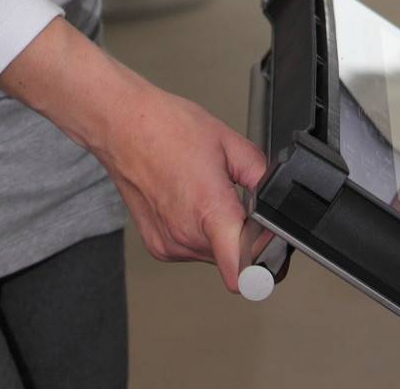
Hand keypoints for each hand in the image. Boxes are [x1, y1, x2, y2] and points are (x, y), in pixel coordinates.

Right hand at [0, 16, 268, 290]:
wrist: (123, 126)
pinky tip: (191, 199)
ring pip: (214, 253)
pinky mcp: (158, 246)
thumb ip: (260, 174)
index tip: (272, 256)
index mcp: (208, 209)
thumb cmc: (166, 128)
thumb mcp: (228, 141)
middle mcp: (186, 235)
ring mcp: (169, 245)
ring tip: (208, 191)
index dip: (265, 267)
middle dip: (245, 234)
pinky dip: (200, 231)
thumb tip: (276, 197)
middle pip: (234, 257)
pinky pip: (192, 249)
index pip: (240, 272)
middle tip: (238, 199)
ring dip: (221, 232)